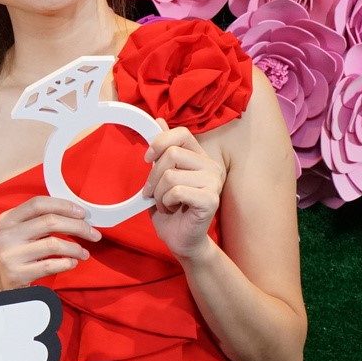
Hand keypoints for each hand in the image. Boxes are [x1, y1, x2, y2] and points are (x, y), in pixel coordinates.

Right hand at [0, 195, 101, 291]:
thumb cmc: (16, 253)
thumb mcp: (19, 232)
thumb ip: (39, 220)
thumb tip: (76, 215)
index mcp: (8, 219)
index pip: (38, 204)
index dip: (63, 206)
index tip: (82, 213)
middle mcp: (7, 235)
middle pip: (50, 221)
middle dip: (78, 227)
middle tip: (93, 234)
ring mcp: (11, 255)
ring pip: (53, 244)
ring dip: (75, 248)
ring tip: (84, 253)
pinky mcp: (18, 274)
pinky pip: (50, 265)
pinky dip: (67, 263)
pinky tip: (72, 263)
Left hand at [143, 121, 225, 260]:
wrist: (182, 240)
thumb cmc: (172, 210)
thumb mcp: (162, 175)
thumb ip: (163, 150)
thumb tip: (159, 120)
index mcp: (201, 157)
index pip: (181, 133)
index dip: (159, 143)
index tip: (148, 159)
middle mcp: (211, 166)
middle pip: (171, 154)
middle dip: (153, 176)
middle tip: (154, 193)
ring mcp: (214, 182)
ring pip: (170, 175)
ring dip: (159, 193)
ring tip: (167, 203)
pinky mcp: (210, 199)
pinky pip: (176, 191)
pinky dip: (167, 202)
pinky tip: (174, 209)